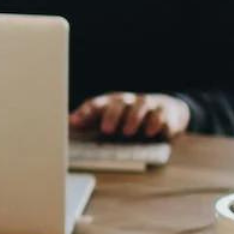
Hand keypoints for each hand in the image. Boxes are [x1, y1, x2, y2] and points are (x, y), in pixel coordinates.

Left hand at [68, 92, 190, 139]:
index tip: (74, 122)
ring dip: (134, 118)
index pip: (96, 104)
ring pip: (141, 105)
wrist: (167, 109)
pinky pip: (162, 116)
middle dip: (111, 115)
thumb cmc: (131, 116)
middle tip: (106, 129)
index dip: (85, 112)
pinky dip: (157, 123)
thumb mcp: (110, 117)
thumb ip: (90, 120)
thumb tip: (67, 123)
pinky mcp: (166, 112)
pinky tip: (152, 132)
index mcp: (112, 103)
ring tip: (128, 132)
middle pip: (119, 102)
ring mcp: (148, 105)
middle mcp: (129, 101)